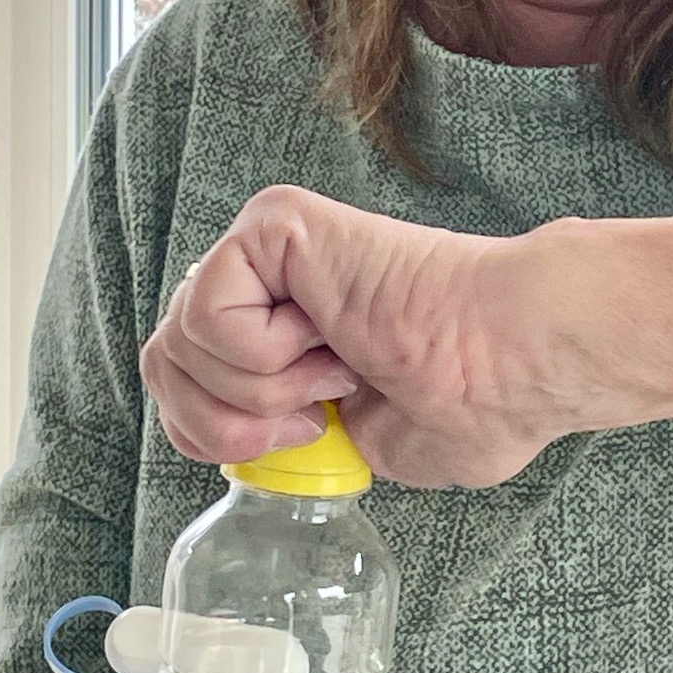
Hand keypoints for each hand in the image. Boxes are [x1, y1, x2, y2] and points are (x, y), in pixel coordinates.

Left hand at [139, 187, 606, 486]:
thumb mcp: (358, 443)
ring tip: (337, 370)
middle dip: (225, 426)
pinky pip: (207, 314)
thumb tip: (252, 448)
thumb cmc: (473, 399)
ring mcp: (263, 245)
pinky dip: (266, 357)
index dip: (213, 434)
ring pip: (176, 346)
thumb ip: (293, 431)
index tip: (309, 433)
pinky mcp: (274, 224)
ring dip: (261, 395)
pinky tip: (331, 337)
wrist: (512, 361)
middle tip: (313, 417)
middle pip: (161, 364)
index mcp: (280, 324)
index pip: (178, 379)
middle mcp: (262, 278)